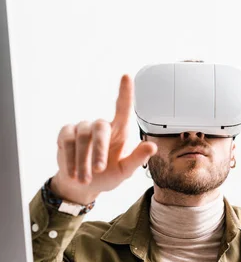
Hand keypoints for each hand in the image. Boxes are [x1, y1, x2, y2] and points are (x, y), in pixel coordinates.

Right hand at [50, 75, 156, 204]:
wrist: (83, 185)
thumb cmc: (108, 175)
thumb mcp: (125, 171)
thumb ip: (138, 159)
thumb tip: (153, 146)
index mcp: (119, 131)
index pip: (123, 108)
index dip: (125, 92)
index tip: (126, 77)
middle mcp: (101, 126)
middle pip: (99, 128)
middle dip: (99, 150)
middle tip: (100, 170)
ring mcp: (83, 128)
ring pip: (81, 138)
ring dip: (83, 160)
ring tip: (85, 180)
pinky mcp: (66, 134)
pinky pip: (67, 141)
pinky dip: (70, 158)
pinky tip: (72, 172)